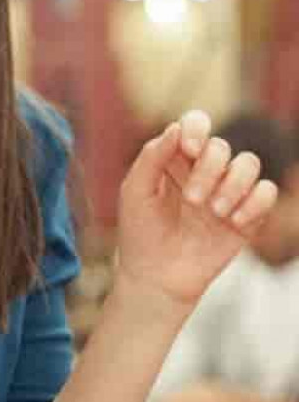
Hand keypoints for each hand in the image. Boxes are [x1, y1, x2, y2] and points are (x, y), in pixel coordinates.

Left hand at [116, 110, 278, 311]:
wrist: (157, 277)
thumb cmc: (140, 232)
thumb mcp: (135, 191)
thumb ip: (152, 157)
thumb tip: (175, 128)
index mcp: (174, 158)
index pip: (195, 124)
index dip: (197, 128)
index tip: (189, 150)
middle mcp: (202, 170)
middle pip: (221, 146)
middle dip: (208, 170)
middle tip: (191, 199)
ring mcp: (226, 191)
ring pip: (248, 163)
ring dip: (233, 185)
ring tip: (214, 212)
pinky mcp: (246, 215)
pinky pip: (266, 192)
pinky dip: (254, 202)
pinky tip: (233, 221)